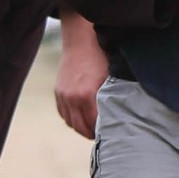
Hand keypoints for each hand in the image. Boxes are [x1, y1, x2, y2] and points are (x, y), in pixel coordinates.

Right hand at [54, 14, 105, 138]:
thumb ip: (111, 98)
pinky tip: (80, 118)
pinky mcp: (58, 92)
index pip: (94, 124)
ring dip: (81, 128)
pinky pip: (63, 114)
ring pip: (71, 122)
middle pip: (81, 127)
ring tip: (91, 128)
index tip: (111, 134)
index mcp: (87, 95)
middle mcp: (72, 98)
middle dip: (92, 134)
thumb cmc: (100, 58)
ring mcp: (63, 96)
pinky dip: (71, 119)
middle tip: (102, 135)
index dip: (102, 132)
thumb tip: (120, 115)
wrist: (80, 42)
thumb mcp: (110, 78)